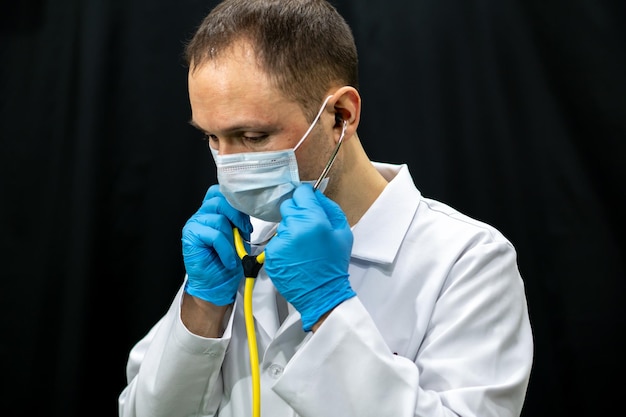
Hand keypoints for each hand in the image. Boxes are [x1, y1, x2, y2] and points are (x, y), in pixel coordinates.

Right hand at [182, 184, 251, 305]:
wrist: (216, 285)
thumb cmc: (227, 262)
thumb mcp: (239, 236)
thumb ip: (240, 221)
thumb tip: (251, 210)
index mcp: (212, 211)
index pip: (220, 192)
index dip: (235, 200)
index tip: (248, 215)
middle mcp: (201, 215)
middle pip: (220, 200)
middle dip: (237, 216)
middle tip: (246, 231)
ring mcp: (194, 224)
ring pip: (219, 219)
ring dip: (231, 237)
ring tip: (234, 251)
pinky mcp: (191, 236)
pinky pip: (214, 235)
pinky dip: (225, 249)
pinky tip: (228, 260)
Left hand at [264, 184, 355, 330]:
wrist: (322, 293)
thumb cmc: (334, 264)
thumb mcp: (342, 232)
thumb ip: (329, 208)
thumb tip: (316, 195)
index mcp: (313, 220)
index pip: (301, 193)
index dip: (306, 196)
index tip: (308, 201)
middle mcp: (294, 228)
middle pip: (288, 206)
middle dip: (298, 213)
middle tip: (308, 228)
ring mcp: (280, 241)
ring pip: (282, 224)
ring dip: (291, 230)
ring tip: (303, 246)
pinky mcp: (271, 254)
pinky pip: (276, 241)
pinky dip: (284, 245)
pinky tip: (295, 256)